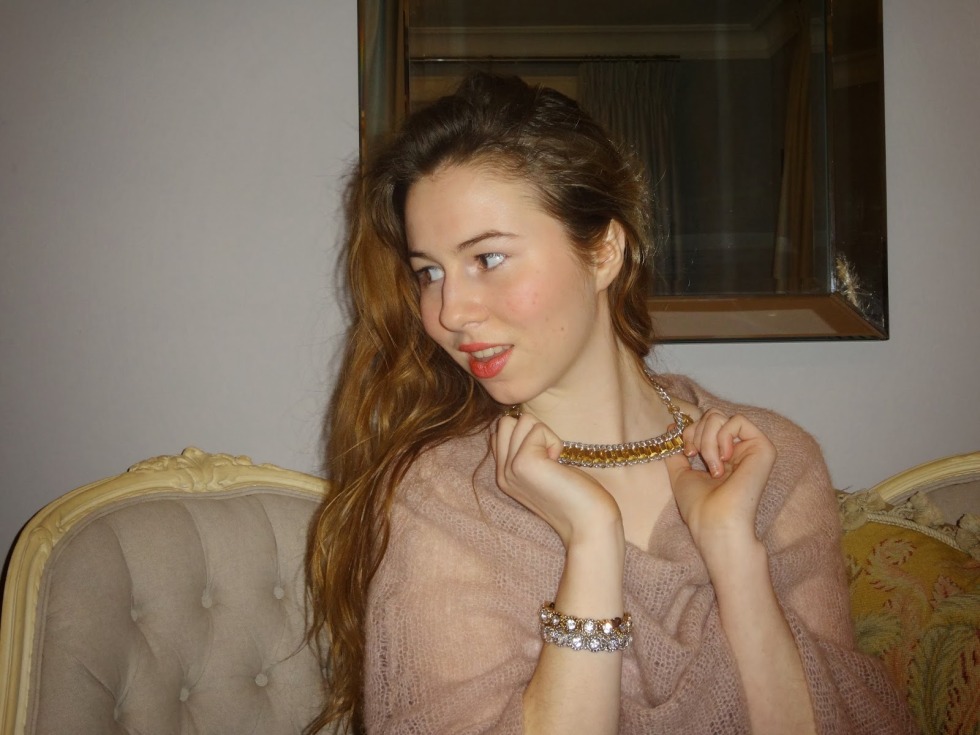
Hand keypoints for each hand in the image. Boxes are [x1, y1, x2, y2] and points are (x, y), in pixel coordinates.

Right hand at [493, 413, 621, 547]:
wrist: (589, 523)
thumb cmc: (575, 495)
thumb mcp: (542, 472)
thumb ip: (526, 452)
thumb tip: (522, 422)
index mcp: (504, 476)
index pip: (500, 433)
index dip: (527, 437)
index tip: (545, 460)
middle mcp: (502, 473)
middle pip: (506, 422)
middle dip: (533, 431)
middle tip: (550, 459)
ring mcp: (510, 468)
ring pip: (521, 421)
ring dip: (545, 435)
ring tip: (555, 462)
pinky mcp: (524, 462)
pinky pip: (537, 428)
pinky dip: (554, 441)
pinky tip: (559, 464)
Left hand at [664, 410, 775, 557]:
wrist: (714, 523)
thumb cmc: (699, 506)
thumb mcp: (681, 473)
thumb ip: (678, 450)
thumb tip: (672, 427)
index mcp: (722, 456)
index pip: (705, 425)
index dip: (690, 432)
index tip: (686, 452)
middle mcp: (738, 450)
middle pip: (712, 416)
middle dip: (697, 433)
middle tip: (696, 456)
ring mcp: (751, 449)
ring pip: (722, 417)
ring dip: (707, 440)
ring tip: (713, 466)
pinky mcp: (764, 448)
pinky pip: (738, 421)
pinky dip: (723, 436)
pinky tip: (724, 459)